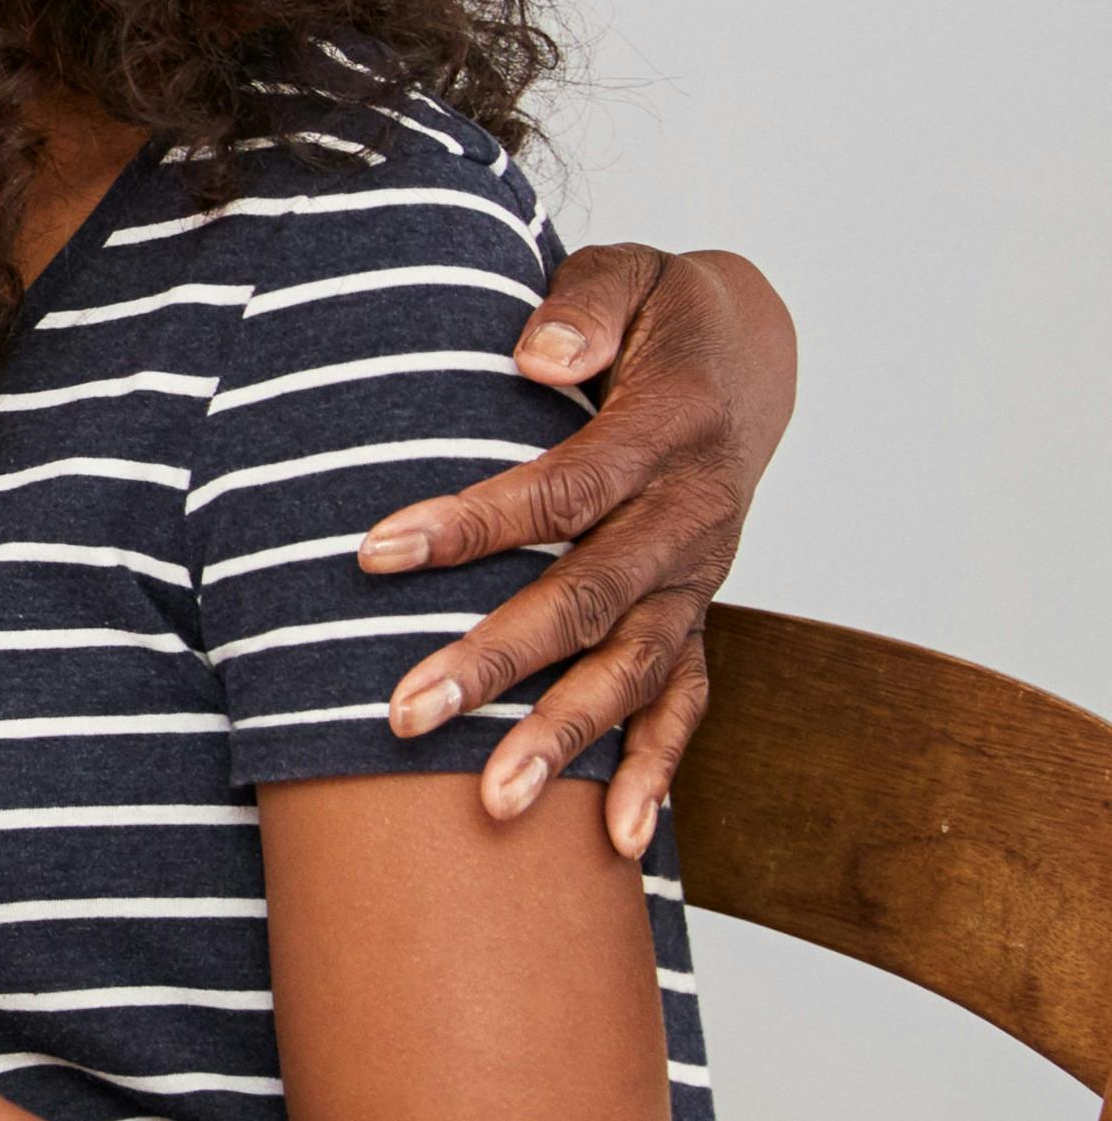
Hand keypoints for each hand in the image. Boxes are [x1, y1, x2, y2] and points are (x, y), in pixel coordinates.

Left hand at [366, 243, 799, 855]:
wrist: (748, 353)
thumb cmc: (658, 312)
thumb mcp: (633, 275)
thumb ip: (583, 306)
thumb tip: (536, 357)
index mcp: (667, 433)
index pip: (560, 490)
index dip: (468, 523)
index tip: (372, 554)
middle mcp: (691, 519)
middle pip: (586, 600)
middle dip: (494, 661)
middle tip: (402, 713)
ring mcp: (698, 579)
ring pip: (631, 672)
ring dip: (560, 739)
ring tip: (489, 803)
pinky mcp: (696, 616)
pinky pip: (685, 706)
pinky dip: (654, 774)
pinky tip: (615, 846)